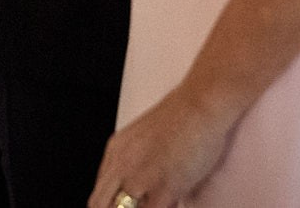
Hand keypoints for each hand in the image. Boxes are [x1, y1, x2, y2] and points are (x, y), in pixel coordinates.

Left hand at [88, 85, 236, 207]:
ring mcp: (141, 178)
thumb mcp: (145, 137)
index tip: (123, 206)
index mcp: (116, 151)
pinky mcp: (164, 188)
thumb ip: (137, 163)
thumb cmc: (183, 116)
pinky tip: (171, 203)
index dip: (109, 205)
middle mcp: (122, 165)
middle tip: (137, 205)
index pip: (98, 192)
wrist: (201, 102)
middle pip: (100, 204)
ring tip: (156, 201)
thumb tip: (142, 189)